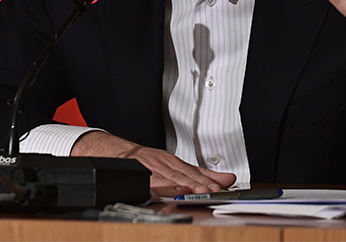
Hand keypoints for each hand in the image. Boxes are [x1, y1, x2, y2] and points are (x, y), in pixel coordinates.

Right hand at [70, 131, 235, 196]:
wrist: (117, 154)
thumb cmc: (149, 162)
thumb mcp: (176, 165)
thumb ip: (201, 174)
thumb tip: (228, 179)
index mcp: (173, 162)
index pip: (194, 171)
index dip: (209, 178)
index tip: (224, 184)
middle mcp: (163, 163)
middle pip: (184, 174)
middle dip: (200, 183)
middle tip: (214, 189)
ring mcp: (150, 169)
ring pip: (169, 178)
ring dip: (184, 185)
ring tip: (198, 191)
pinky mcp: (137, 176)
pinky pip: (150, 182)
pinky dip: (160, 187)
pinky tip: (169, 192)